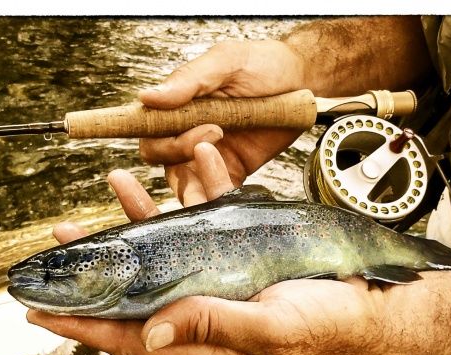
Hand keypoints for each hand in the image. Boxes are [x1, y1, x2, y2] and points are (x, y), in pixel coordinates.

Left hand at [27, 143, 387, 354]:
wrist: (374, 308)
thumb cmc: (326, 328)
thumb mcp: (269, 332)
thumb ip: (210, 327)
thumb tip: (149, 331)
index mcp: (201, 342)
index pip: (127, 336)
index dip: (82, 326)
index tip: (39, 313)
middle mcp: (202, 312)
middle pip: (135, 290)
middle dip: (98, 265)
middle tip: (65, 238)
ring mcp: (221, 282)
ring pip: (168, 250)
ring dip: (143, 217)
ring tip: (119, 183)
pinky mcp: (244, 257)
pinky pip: (212, 223)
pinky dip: (201, 191)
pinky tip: (197, 159)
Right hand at [137, 39, 310, 205]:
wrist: (302, 83)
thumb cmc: (263, 66)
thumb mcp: (227, 63)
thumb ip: (189, 80)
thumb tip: (147, 97)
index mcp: (178, 106)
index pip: (147, 128)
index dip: (150, 133)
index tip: (170, 128)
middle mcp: (186, 133)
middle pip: (159, 156)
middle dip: (178, 150)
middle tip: (215, 130)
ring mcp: (207, 157)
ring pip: (182, 181)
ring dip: (195, 179)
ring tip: (221, 159)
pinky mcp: (230, 173)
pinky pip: (215, 193)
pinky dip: (217, 195)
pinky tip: (228, 187)